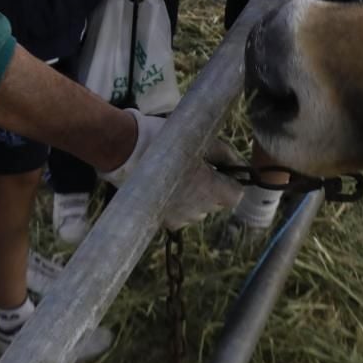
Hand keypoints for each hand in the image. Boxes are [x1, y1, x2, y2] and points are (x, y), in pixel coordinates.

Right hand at [99, 109, 242, 229]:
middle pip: (217, 203)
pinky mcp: (162, 221)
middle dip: (213, 188)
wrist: (125, 152)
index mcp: (210, 190)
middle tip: (197, 168)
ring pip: (198, 210)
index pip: (236, 195)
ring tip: (178, 176)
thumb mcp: (200, 140)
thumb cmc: (164, 142)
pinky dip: (177, 205)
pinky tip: (165, 187)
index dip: (232, 181)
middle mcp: (197, 209)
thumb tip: (237, 163)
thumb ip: (225, 154)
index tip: (222, 171)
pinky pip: (179, 216)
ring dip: (195, 198)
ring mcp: (179, 218)